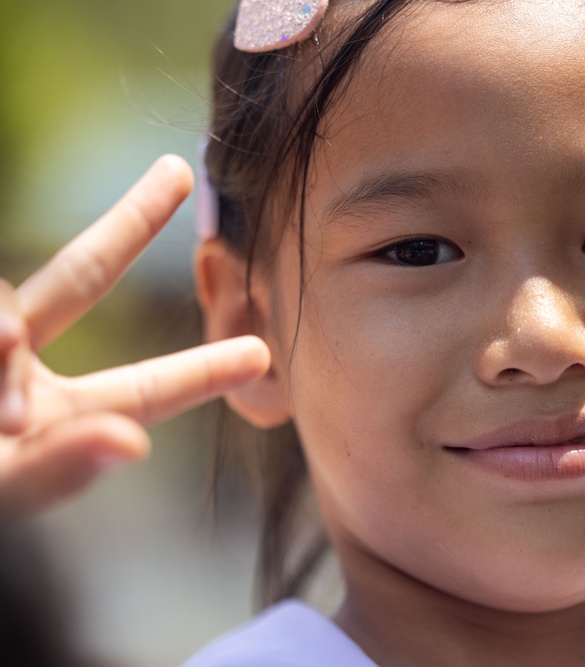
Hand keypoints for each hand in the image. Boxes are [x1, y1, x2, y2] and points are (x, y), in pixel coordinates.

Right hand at [0, 156, 269, 519]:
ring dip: (4, 341)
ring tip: (8, 418)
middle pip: (82, 276)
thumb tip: (135, 443)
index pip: (141, 389)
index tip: (263, 353)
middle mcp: (17, 368)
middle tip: (181, 172)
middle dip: (127, 222)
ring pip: (10, 299)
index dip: (201, 371)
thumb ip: (60, 471)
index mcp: (55, 416)